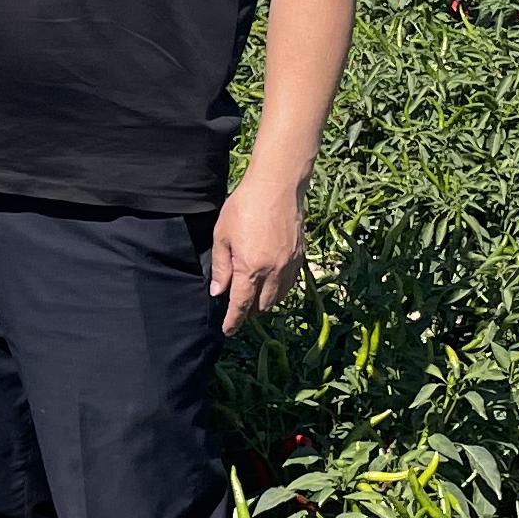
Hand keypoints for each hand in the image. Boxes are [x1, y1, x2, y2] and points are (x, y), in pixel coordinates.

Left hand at [207, 172, 306, 334]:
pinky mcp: (300, 256)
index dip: (234, 321)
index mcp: (250, 268)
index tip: (228, 330)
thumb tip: (218, 292)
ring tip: (253, 300)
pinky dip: (279, 291)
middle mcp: (273, 271)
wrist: (277, 186)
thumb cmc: (244, 206)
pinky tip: (269, 285)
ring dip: (265, 304)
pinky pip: (289, 284)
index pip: (241, 305)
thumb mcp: (222, 235)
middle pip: (262, 306)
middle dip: (249, 314)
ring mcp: (289, 265)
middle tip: (238, 312)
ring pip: (278, 297)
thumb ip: (221, 267)